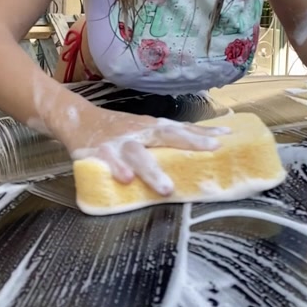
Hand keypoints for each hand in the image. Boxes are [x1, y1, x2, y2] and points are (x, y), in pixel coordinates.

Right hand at [54, 102, 230, 194]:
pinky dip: (116, 169)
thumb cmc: (117, 129)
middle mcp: (139, 132)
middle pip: (167, 135)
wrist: (78, 119)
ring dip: (152, 170)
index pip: (182, 129)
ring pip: (138, 154)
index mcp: (152, 127)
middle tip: (213, 149)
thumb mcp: (143, 130)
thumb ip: (165, 140)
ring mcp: (120, 142)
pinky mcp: (99, 152)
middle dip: (190, 142)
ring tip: (166, 188)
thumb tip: (197, 148)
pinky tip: (125, 180)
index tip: (227, 137)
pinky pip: (109, 162)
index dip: (204, 133)